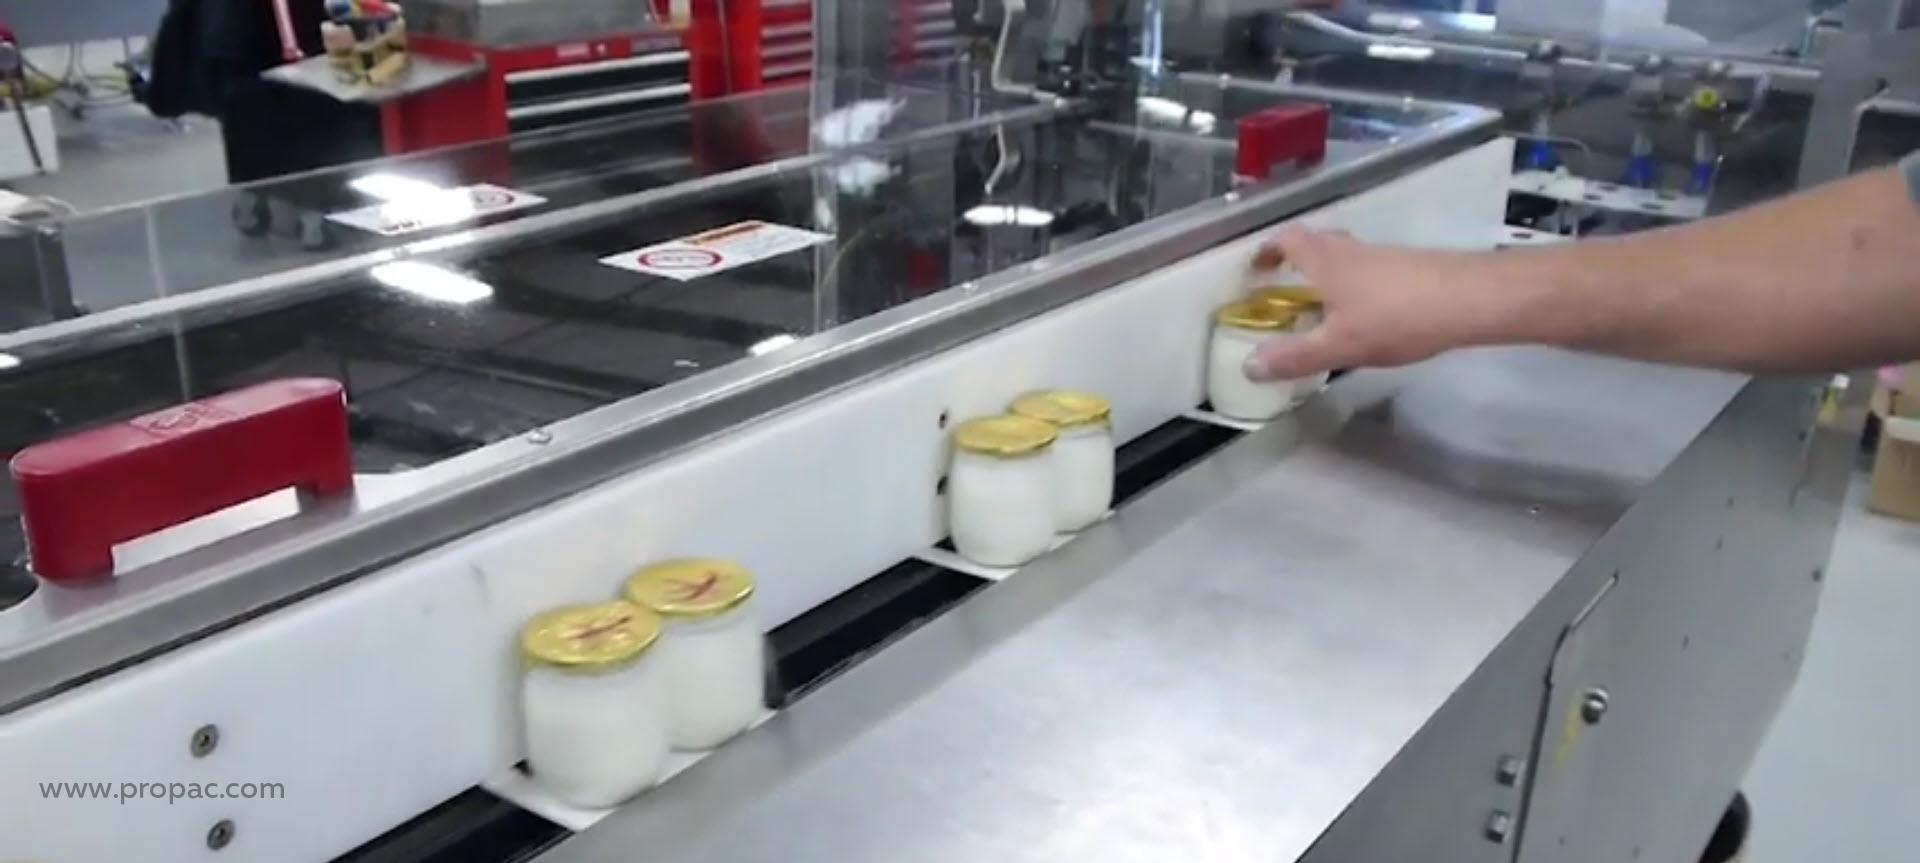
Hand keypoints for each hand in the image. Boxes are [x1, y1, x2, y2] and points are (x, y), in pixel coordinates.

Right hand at [1243, 228, 1494, 380]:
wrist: (1469, 300)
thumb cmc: (1395, 317)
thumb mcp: (1339, 346)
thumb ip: (1294, 357)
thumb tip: (1249, 367)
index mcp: (1325, 261)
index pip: (1287, 240)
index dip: (1268, 250)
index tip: (1256, 268)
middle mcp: (1351, 250)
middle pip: (1317, 244)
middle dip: (1297, 263)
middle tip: (1286, 289)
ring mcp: (1383, 256)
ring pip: (1346, 259)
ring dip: (1329, 277)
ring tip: (1324, 312)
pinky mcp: (1410, 268)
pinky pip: (1371, 272)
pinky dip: (1358, 288)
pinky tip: (1368, 318)